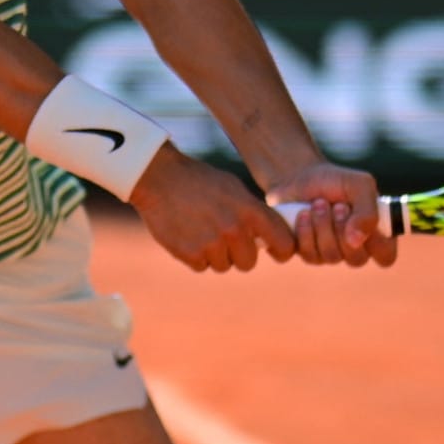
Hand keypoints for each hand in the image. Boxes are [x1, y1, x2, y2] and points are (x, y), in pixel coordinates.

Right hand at [130, 143, 296, 273]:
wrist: (159, 177)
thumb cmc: (198, 180)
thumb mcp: (233, 188)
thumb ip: (252, 212)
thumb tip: (267, 236)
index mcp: (250, 212)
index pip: (284, 244)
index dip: (281, 251)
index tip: (273, 251)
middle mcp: (234, 230)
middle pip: (248, 262)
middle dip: (237, 254)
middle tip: (223, 238)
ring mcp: (211, 243)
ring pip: (223, 266)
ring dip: (213, 255)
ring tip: (200, 231)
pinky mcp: (189, 253)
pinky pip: (201, 266)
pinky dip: (194, 255)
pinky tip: (186, 235)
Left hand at [265, 161, 395, 267]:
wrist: (298, 178)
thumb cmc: (334, 181)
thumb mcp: (359, 185)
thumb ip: (368, 211)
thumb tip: (357, 241)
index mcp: (375, 232)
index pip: (386, 256)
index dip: (377, 244)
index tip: (364, 221)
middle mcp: (355, 248)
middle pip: (356, 259)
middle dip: (343, 229)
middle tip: (337, 205)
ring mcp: (331, 253)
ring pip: (331, 257)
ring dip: (323, 227)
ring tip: (317, 204)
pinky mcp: (308, 253)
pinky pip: (309, 255)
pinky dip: (305, 232)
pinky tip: (303, 214)